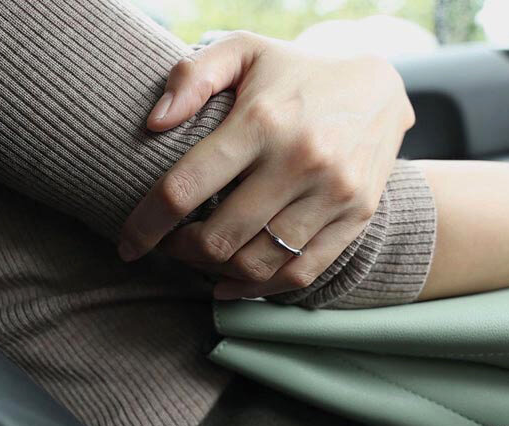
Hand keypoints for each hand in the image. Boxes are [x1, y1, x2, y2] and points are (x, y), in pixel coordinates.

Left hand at [119, 31, 414, 298]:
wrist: (381, 90)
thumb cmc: (297, 73)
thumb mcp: (244, 53)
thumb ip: (193, 77)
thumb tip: (154, 124)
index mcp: (262, 121)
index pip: (185, 188)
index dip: (146, 224)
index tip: (127, 244)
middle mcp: (300, 161)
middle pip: (219, 238)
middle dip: (180, 251)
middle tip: (170, 244)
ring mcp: (333, 194)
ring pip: (257, 263)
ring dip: (215, 271)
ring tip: (200, 257)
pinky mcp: (355, 217)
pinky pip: (300, 272)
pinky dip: (259, 288)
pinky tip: (232, 282)